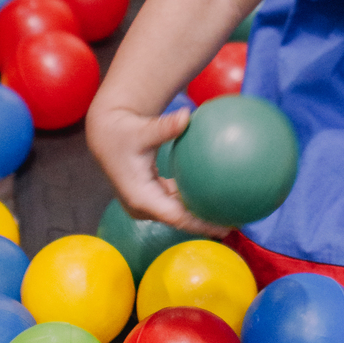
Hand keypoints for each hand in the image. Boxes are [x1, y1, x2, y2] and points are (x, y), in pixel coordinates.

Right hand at [86, 103, 229, 235]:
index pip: (176, 217)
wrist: (106, 135)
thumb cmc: (124, 131)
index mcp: (141, 197)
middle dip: (206, 224)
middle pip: (179, 221)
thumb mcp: (143, 130)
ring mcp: (145, 204)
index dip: (201, 224)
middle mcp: (142, 206)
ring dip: (201, 216)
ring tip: (231, 215)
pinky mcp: (150, 197)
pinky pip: (175, 204)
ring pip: (178, 214)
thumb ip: (165, 126)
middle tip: (237, 223)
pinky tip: (214, 198)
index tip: (225, 227)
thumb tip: (187, 115)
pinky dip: (193, 202)